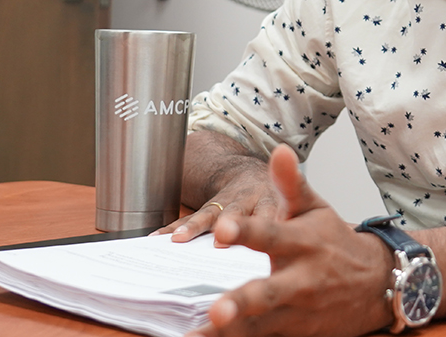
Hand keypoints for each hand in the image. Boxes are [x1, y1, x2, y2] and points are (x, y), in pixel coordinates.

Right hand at [152, 131, 282, 245]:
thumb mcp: (288, 214)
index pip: (269, 216)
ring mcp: (225, 203)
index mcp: (271, 203)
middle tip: (220, 244)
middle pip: (238, 213)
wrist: (253, 175)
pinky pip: (189, 217)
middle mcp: (247, 201)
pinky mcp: (209, 208)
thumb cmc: (274, 204)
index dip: (266, 227)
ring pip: (209, 214)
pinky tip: (157, 238)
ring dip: (194, 227)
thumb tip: (278, 270)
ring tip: (179, 239)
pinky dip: (173, 228)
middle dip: (229, 226)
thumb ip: (284, 234)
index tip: (261, 246)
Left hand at [186, 145, 394, 336]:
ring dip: (232, 334)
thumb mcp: (315, 208)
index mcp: (302, 243)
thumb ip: (290, 183)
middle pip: (268, 293)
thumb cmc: (335, 241)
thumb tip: (278, 150)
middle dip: (242, 302)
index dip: (246, 230)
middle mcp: (300, 281)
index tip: (222, 227)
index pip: (271, 234)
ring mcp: (297, 313)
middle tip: (217, 310)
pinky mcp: (294, 334)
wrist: (378, 283)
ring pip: (261, 326)